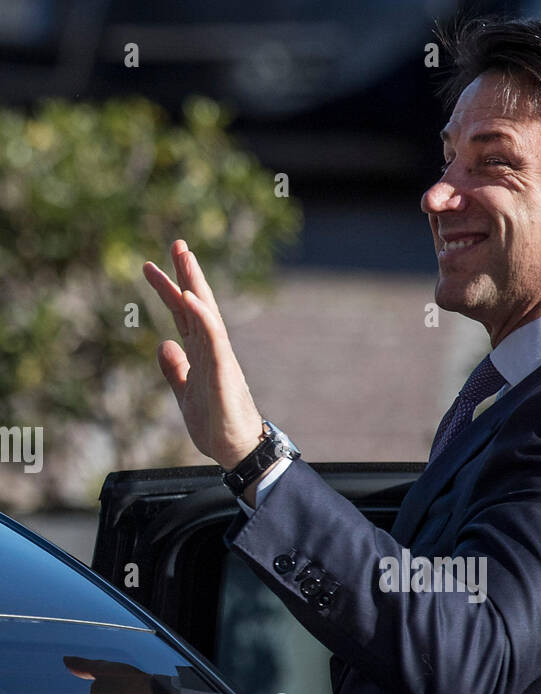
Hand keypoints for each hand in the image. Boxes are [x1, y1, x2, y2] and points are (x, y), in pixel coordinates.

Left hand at [143, 238, 263, 469]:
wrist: (237, 450)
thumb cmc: (217, 425)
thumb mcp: (185, 394)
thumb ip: (175, 369)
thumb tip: (163, 345)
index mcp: (202, 354)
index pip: (183, 315)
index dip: (168, 291)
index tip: (151, 268)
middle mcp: (212, 350)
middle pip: (197, 304)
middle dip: (187, 273)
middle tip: (176, 243)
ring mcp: (220, 357)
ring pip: (207, 312)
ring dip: (195, 283)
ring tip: (184, 256)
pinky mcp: (225, 370)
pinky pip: (213, 337)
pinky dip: (202, 315)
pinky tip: (190, 297)